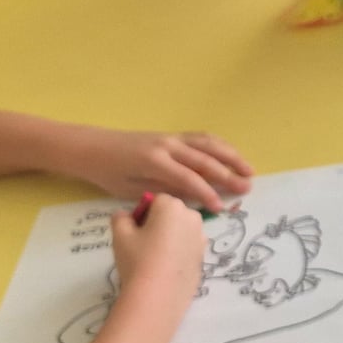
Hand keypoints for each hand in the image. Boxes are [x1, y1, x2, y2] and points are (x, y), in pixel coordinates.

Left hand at [56, 127, 252, 212]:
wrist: (93, 147)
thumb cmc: (108, 172)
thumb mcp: (131, 189)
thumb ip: (163, 191)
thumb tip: (191, 199)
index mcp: (154, 161)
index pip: (188, 178)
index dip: (207, 193)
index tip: (221, 207)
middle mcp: (167, 145)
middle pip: (204, 158)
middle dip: (228, 174)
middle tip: (246, 188)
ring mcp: (171, 137)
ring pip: (208, 143)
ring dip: (231, 155)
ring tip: (248, 170)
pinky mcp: (172, 135)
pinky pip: (201, 138)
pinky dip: (220, 146)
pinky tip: (231, 156)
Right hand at [109, 195, 206, 304]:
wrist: (157, 297)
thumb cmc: (137, 259)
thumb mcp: (119, 235)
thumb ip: (120, 218)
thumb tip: (124, 215)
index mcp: (173, 206)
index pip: (156, 200)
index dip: (143, 213)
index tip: (134, 231)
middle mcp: (192, 217)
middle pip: (172, 214)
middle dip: (158, 223)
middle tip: (142, 244)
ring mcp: (201, 239)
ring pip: (181, 231)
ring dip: (170, 237)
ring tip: (154, 259)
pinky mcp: (204, 258)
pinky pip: (188, 248)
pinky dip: (178, 252)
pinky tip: (165, 269)